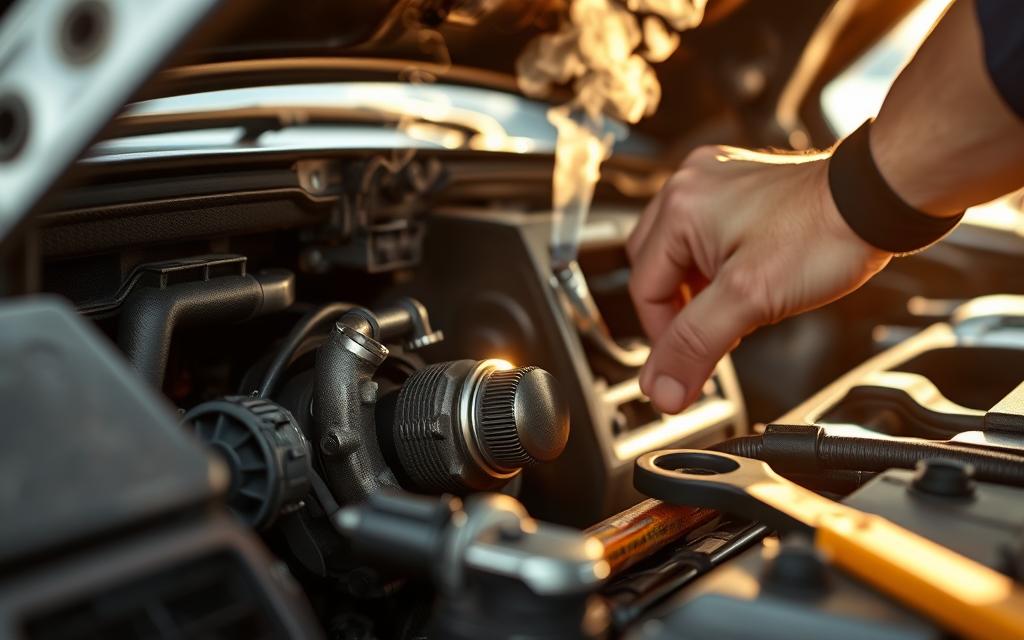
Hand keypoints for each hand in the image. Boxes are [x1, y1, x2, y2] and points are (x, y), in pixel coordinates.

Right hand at [627, 145, 892, 413]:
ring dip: (700, 288)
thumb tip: (662, 389)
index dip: (665, 336)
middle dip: (680, 308)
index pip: (645, 289)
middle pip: (655, 268)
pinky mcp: (744, 188)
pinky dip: (719, 266)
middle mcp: (691, 187)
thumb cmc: (825, 233)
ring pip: (683, 252)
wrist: (880, 200)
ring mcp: (718, 184)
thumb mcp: (749, 300)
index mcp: (679, 207)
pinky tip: (747, 281)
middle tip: (711, 333)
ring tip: (736, 305)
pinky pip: (710, 235)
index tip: (686, 365)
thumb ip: (695, 346)